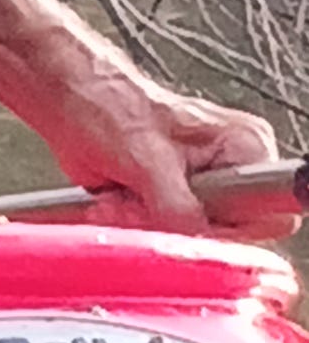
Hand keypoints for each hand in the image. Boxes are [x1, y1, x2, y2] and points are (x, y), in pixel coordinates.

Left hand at [35, 63, 298, 234]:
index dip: (225, 230)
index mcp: (245, 148)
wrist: (73, 102)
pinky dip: (134, 225)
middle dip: (172, 226)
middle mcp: (232, 169)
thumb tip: (195, 238)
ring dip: (145, 225)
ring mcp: (204, 188)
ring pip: (189, 240)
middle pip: (224, 236)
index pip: (269, 218)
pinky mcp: (174, 202)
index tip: (184, 218)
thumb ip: (178, 206)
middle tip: (138, 200)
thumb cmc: (108, 107)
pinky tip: (115, 201)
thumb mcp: (146, 160)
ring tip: (120, 196)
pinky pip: (164, 236)